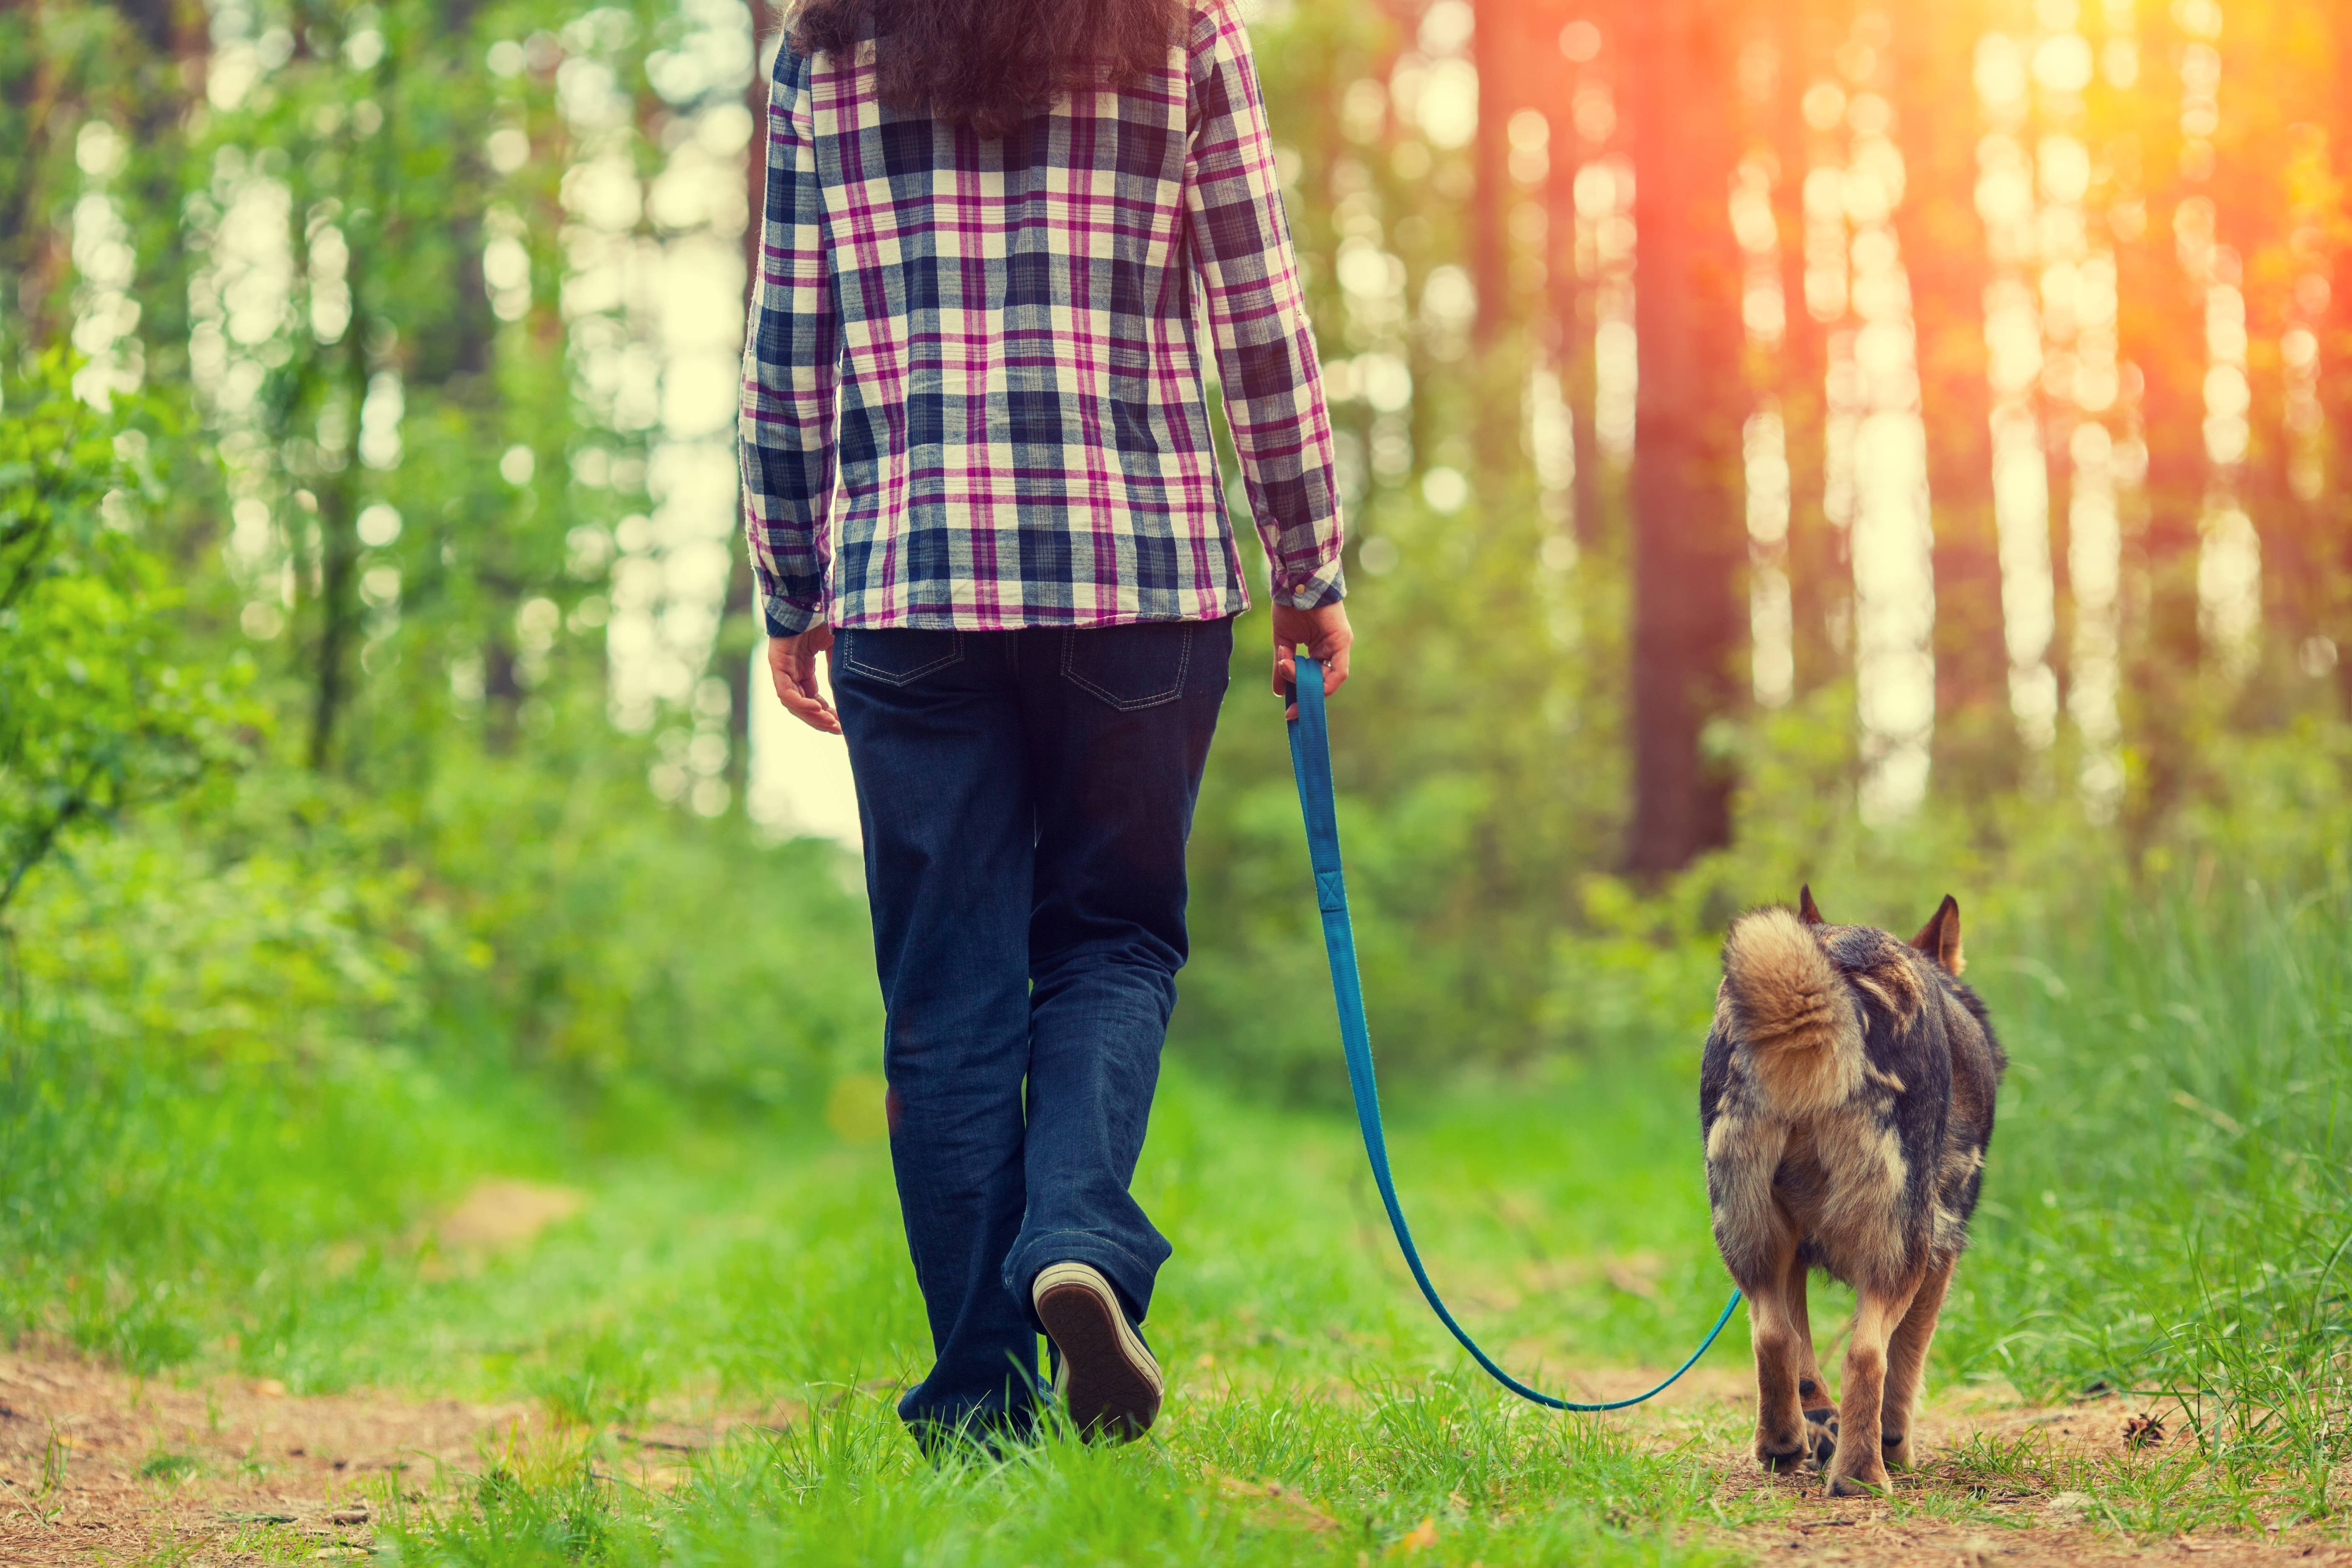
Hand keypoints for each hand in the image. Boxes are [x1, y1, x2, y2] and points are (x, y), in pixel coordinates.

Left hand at [766, 626, 840, 733]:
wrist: (808, 595)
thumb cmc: (823, 616)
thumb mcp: (835, 648)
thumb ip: (837, 670)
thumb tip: (846, 694)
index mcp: (803, 669)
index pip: (812, 699)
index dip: (826, 714)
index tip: (842, 725)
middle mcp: (791, 672)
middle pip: (803, 705)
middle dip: (820, 720)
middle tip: (839, 730)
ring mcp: (782, 668)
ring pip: (793, 703)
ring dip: (812, 716)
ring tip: (831, 723)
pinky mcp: (776, 663)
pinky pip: (785, 692)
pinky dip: (801, 703)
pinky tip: (818, 709)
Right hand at [1271, 601, 1351, 720]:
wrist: (1295, 581)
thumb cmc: (1289, 606)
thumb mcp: (1282, 642)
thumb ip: (1282, 667)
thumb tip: (1278, 691)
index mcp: (1319, 649)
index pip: (1315, 679)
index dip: (1303, 696)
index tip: (1289, 712)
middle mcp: (1332, 649)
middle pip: (1322, 683)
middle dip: (1305, 697)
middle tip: (1290, 709)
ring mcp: (1339, 645)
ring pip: (1328, 679)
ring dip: (1304, 682)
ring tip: (1285, 666)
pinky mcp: (1343, 641)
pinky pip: (1338, 671)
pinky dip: (1323, 682)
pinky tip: (1301, 676)